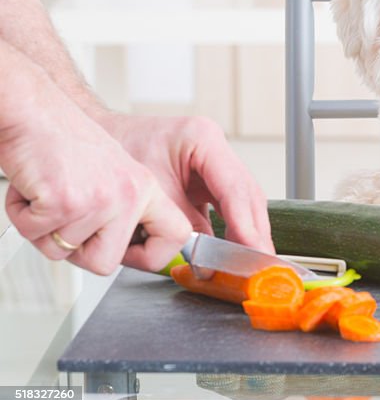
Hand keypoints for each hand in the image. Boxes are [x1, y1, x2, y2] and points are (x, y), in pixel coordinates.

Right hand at [0, 75, 190, 274]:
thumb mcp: (113, 173)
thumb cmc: (65, 142)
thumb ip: (124, 210)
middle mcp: (129, 194)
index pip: (175, 235)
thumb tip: (128, 250)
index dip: (154, 256)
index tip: (135, 255)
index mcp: (145, 188)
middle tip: (64, 217)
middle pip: (105, 263)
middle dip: (75, 251)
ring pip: (63, 252)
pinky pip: (35, 235)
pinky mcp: (66, 201)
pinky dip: (22, 216)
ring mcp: (100, 199)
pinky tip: (33, 187)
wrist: (34, 111)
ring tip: (47, 191)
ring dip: (43, 228)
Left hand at [95, 113, 273, 252]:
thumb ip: (178, 220)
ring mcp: (214, 165)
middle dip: (255, 231)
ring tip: (252, 261)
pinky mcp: (208, 182)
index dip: (244, 222)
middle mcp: (215, 149)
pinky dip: (233, 230)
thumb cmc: (116, 152)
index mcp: (202, 138)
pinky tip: (236, 250)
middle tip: (261, 261)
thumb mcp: (147, 189)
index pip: (234, 187)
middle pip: (248, 195)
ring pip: (244, 202)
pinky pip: (229, 208)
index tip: (251, 248)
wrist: (98, 139)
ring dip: (248, 232)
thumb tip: (202, 254)